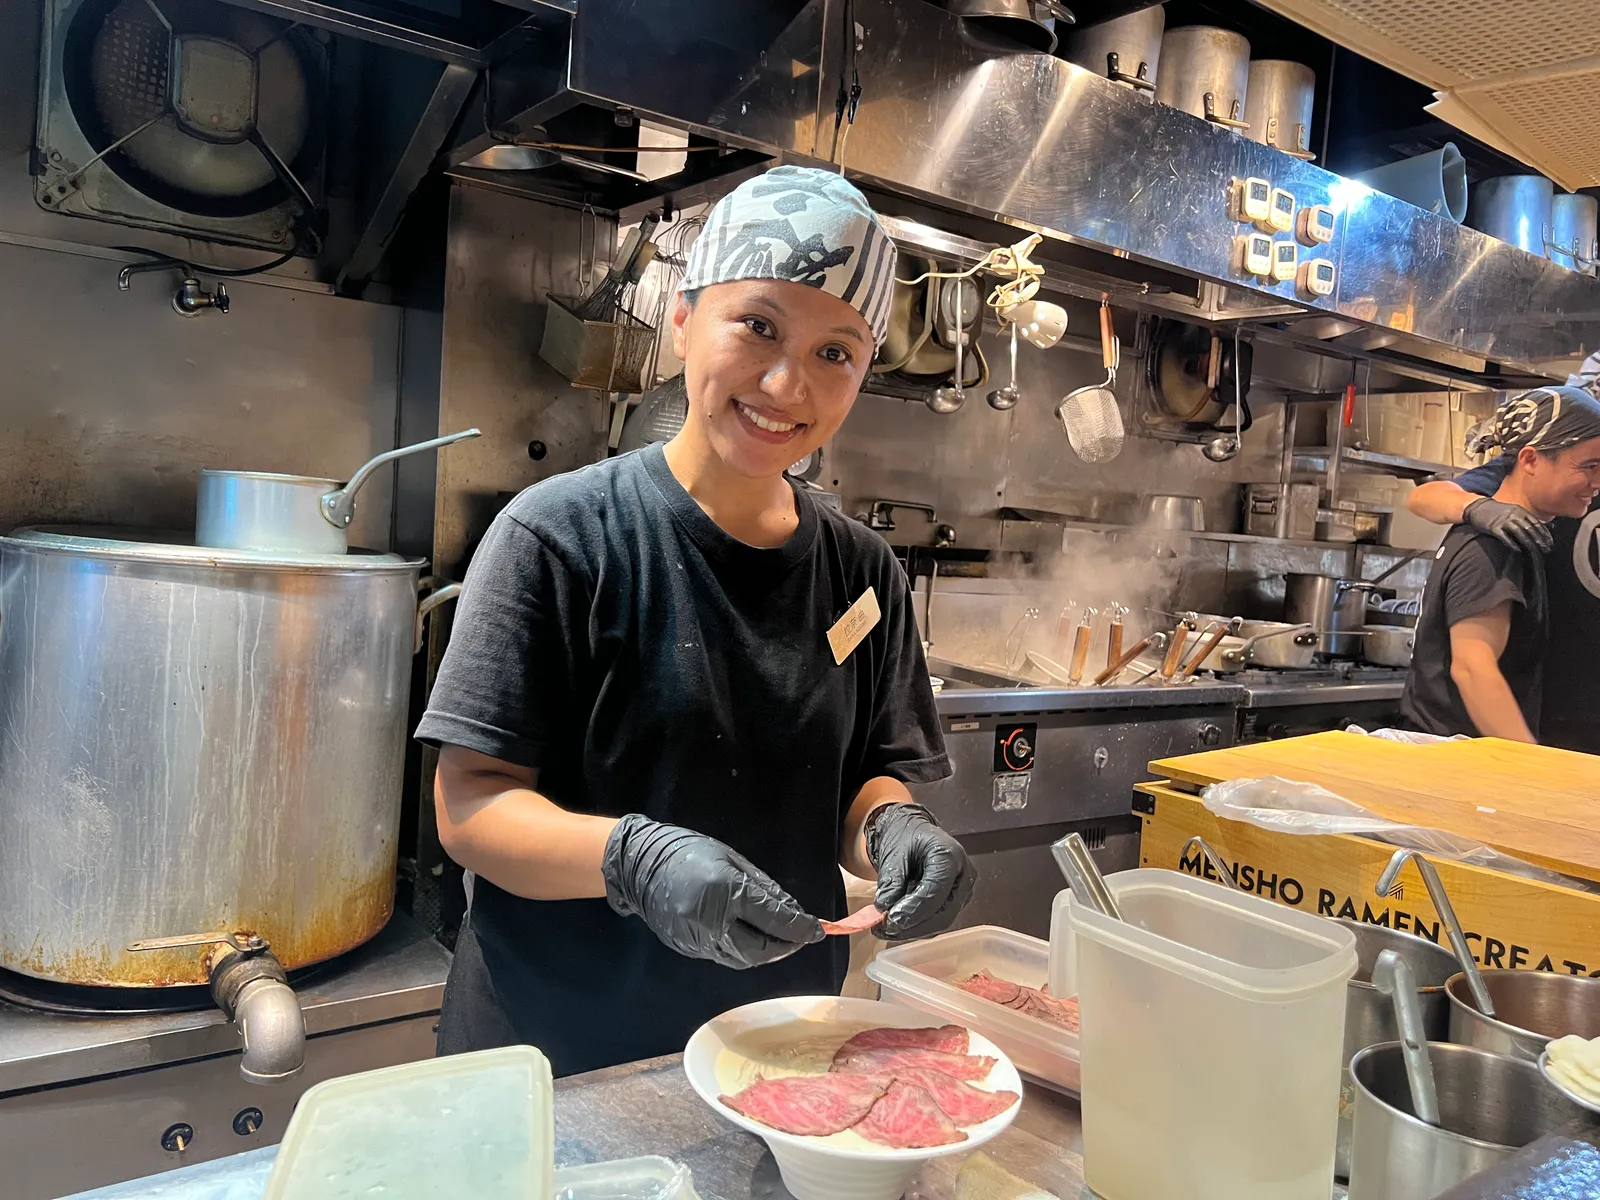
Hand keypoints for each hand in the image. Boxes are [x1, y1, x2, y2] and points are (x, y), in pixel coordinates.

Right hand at [602, 815, 822, 968]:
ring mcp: (697, 940)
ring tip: (779, 939)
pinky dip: (743, 950)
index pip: (774, 920)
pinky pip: (723, 955)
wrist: (639, 865)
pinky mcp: (687, 949)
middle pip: (761, 950)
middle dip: (785, 946)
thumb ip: (764, 889)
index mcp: (726, 893)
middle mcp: (712, 923)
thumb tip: (793, 911)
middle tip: (799, 936)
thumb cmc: (689, 852)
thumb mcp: (732, 860)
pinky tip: (751, 937)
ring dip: (766, 952)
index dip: (800, 928)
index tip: (819, 930)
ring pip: (743, 959)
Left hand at [865, 803, 973, 940]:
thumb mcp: (893, 853)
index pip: (934, 892)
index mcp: (950, 856)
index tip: (889, 920)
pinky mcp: (955, 900)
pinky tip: (897, 924)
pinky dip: (917, 926)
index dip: (912, 910)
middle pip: (943, 913)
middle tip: (884, 929)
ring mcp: (962, 889)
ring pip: (941, 921)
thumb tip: (884, 908)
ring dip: (913, 929)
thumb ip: (891, 881)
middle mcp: (963, 874)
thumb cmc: (906, 835)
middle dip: (912, 926)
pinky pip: (938, 919)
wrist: (912, 831)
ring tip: (885, 928)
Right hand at [1465, 496, 1551, 553]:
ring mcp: (1503, 521)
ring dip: (1529, 543)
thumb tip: (1549, 526)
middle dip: (1539, 539)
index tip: (1550, 542)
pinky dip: (1512, 544)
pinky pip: (1505, 537)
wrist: (1477, 507)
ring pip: (1519, 532)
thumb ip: (1529, 519)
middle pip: (1529, 528)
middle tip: (1547, 549)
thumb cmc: (1498, 511)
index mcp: (1520, 510)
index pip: (1536, 523)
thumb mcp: (1515, 511)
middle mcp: (1513, 514)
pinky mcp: (1493, 527)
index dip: (1544, 533)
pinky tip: (1519, 550)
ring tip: (1536, 551)